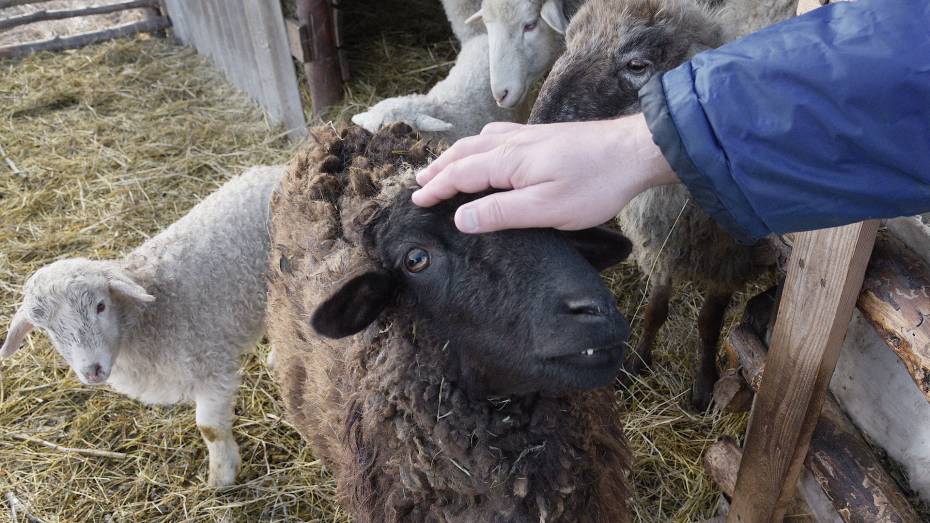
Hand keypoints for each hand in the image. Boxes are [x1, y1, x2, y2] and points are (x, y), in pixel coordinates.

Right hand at [412, 114, 677, 232]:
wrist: (635, 151)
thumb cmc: (594, 184)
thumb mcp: (546, 209)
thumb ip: (501, 213)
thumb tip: (461, 217)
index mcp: (508, 161)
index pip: (460, 174)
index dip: (436, 188)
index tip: (416, 202)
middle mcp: (513, 143)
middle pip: (464, 153)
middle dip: (439, 168)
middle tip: (419, 183)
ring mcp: (530, 136)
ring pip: (480, 142)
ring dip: (456, 155)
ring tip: (443, 166)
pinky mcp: (545, 136)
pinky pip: (499, 136)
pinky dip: (480, 144)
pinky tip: (488, 147)